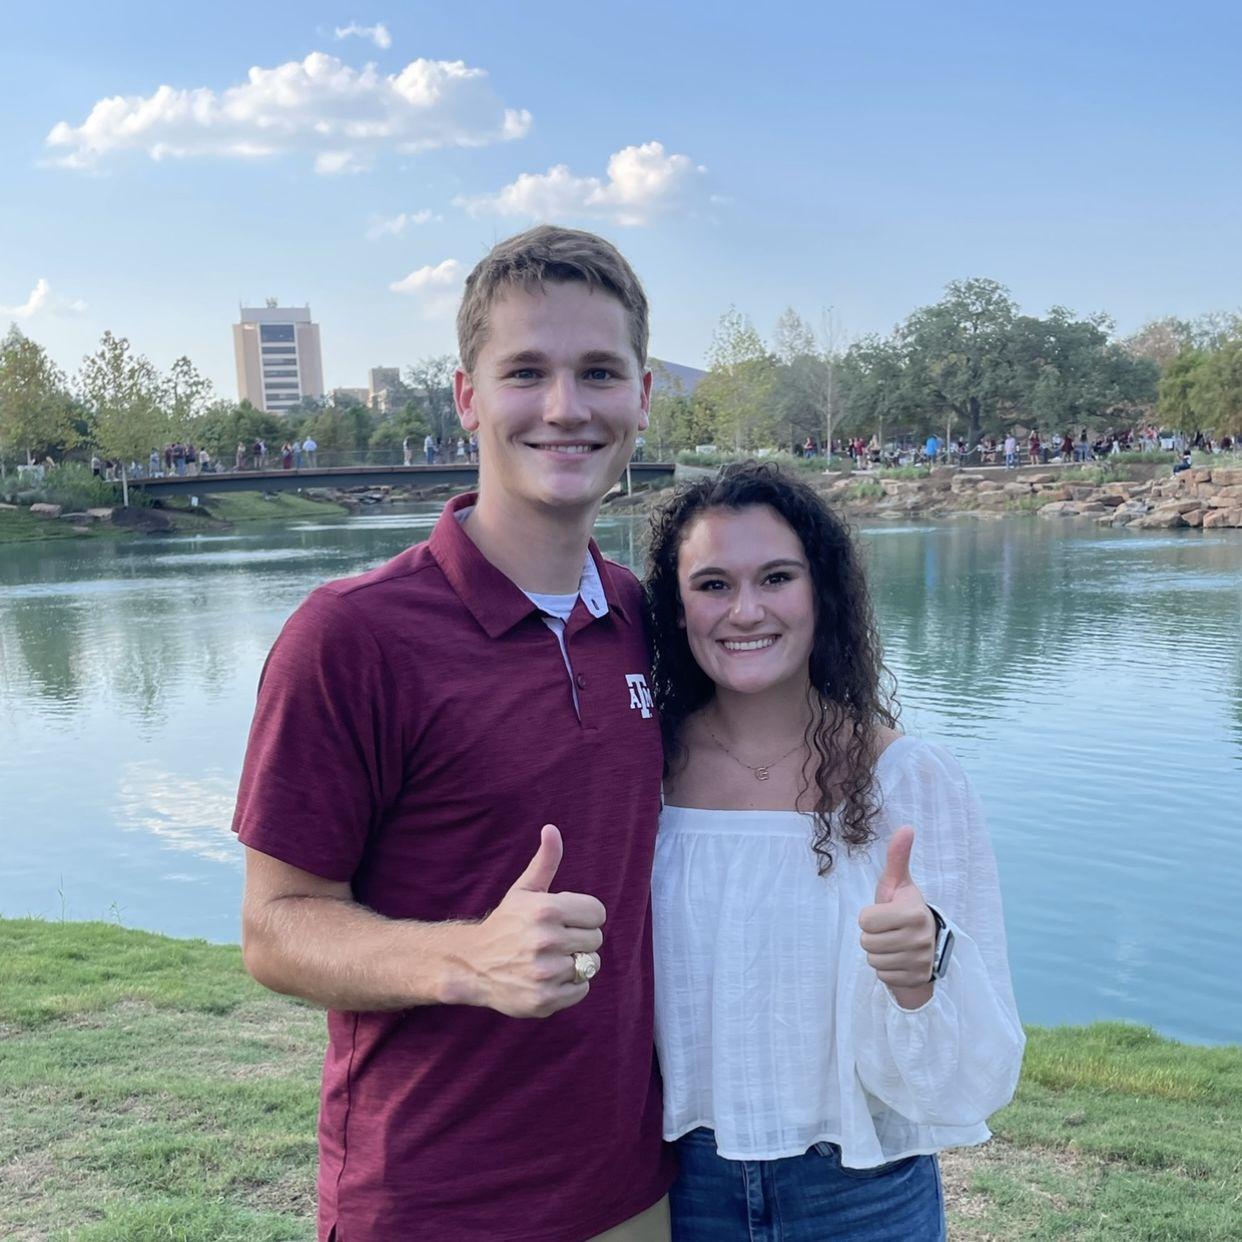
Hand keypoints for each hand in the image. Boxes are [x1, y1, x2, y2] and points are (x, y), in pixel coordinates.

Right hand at [461, 825, 605, 1018]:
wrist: (472, 965)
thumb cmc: (505, 924)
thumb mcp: (524, 890)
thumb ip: (545, 861)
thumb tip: (552, 829)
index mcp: (546, 909)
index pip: (598, 913)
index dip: (584, 915)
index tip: (566, 919)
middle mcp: (546, 940)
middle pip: (595, 939)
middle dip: (579, 938)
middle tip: (555, 940)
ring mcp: (545, 973)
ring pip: (589, 965)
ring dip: (574, 962)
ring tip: (550, 958)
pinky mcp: (544, 1000)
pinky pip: (582, 989)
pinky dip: (570, 986)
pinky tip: (548, 978)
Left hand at [858, 826, 935, 1008]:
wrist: (927, 943)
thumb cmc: (904, 909)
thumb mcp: (898, 884)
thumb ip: (897, 858)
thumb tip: (906, 827)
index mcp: (913, 912)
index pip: (865, 920)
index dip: (868, 916)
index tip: (884, 914)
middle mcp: (920, 938)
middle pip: (866, 942)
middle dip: (872, 936)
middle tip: (887, 930)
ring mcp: (920, 961)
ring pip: (873, 961)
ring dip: (878, 953)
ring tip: (892, 944)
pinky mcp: (916, 979)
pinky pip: (883, 976)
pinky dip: (886, 969)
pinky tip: (898, 959)